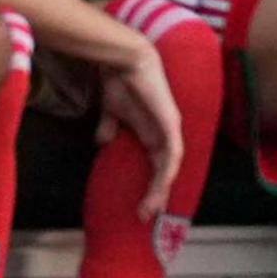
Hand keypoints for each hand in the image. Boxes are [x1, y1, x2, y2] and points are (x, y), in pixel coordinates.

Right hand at [90, 38, 184, 216]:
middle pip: (166, 172)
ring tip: (151, 207)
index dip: (151, 188)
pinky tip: (162, 183)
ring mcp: (169, 130)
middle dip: (157, 195)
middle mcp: (164, 135)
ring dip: (162, 188)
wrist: (123, 61)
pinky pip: (174, 152)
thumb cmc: (119, 82)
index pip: (156, 167)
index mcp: (152, 134)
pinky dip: (169, 169)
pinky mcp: (170, 123)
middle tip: (146, 216)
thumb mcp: (112, 112)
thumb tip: (103, 142)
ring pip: (171, 167)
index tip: (140, 208)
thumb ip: (110, 127)